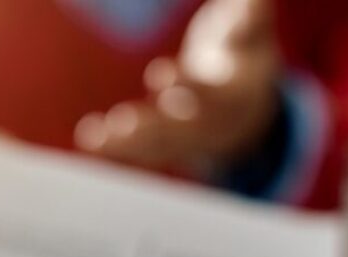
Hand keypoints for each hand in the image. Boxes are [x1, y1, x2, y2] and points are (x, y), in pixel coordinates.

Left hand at [75, 0, 280, 171]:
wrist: (247, 103)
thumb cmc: (243, 53)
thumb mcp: (252, 35)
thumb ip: (251, 19)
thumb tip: (254, 0)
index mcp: (236, 94)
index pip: (212, 94)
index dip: (187, 85)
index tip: (158, 74)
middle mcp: (213, 123)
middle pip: (184, 129)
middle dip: (152, 127)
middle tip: (122, 123)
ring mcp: (192, 138)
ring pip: (160, 145)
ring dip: (127, 144)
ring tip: (94, 138)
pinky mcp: (172, 144)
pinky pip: (145, 151)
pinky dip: (118, 149)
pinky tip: (92, 141)